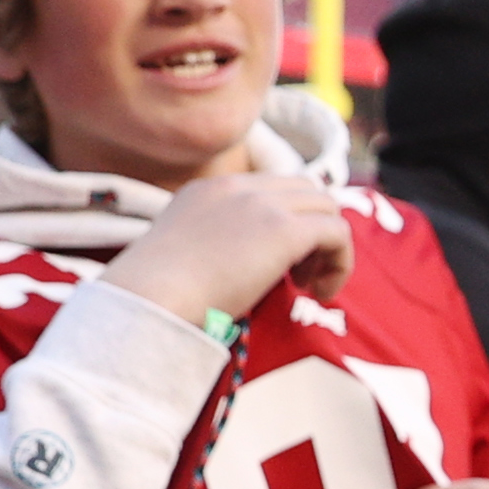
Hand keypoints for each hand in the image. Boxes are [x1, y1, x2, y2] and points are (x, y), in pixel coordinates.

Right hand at [102, 170, 354, 325]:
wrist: (148, 300)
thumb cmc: (155, 298)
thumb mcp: (179, 257)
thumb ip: (209, 249)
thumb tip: (236, 273)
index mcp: (208, 190)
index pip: (270, 188)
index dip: (288, 220)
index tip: (279, 263)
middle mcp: (238, 187)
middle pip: (306, 189)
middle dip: (313, 229)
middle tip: (298, 275)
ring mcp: (262, 204)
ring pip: (327, 207)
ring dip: (329, 247)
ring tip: (308, 286)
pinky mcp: (284, 230)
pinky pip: (337, 233)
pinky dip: (340, 263)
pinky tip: (318, 293)